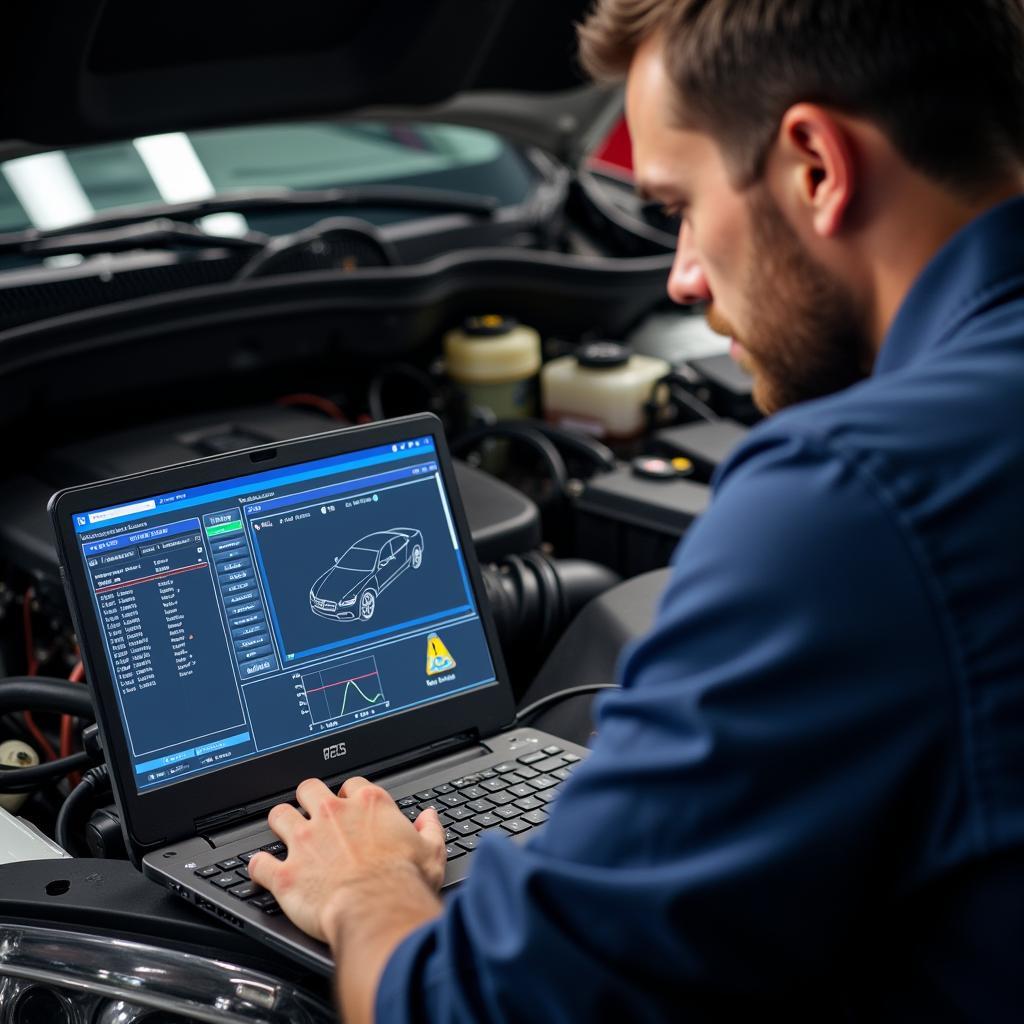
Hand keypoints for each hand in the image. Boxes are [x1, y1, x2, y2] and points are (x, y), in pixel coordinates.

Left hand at [249, 776, 445, 944]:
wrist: (376, 912)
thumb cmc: (404, 884)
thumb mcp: (432, 851)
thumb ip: (429, 829)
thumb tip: (429, 818)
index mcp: (368, 805)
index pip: (351, 784)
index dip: (348, 795)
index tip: (349, 805)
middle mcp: (332, 815)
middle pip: (309, 788)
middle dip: (308, 798)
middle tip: (311, 812)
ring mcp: (305, 842)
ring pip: (278, 815)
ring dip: (279, 823)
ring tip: (282, 832)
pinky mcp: (286, 873)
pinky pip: (259, 863)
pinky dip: (259, 867)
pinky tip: (261, 869)